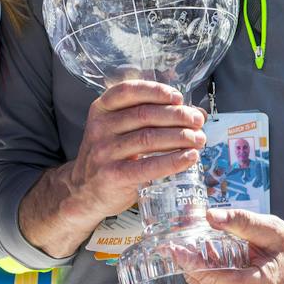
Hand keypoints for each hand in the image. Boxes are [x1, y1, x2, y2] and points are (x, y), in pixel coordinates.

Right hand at [69, 80, 206, 214]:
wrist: (83, 192)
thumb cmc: (109, 158)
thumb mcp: (120, 131)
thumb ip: (151, 119)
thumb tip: (196, 113)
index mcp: (101, 110)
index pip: (128, 91)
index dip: (155, 91)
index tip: (178, 97)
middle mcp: (100, 128)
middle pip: (144, 115)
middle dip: (177, 116)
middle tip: (197, 122)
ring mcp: (104, 152)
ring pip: (149, 138)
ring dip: (180, 137)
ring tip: (199, 139)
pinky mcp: (113, 176)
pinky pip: (149, 166)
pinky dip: (174, 161)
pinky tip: (190, 157)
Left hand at [174, 208, 283, 283]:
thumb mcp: (270, 228)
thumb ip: (241, 221)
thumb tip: (210, 216)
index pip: (214, 278)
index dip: (191, 263)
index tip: (174, 248)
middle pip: (203, 282)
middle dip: (188, 260)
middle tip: (178, 239)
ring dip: (194, 266)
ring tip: (196, 245)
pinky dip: (200, 273)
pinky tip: (206, 257)